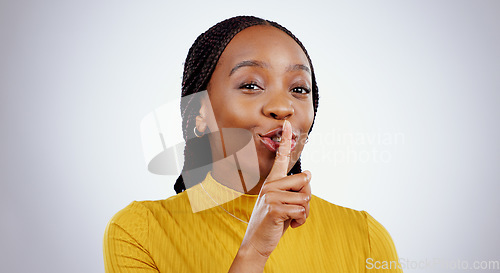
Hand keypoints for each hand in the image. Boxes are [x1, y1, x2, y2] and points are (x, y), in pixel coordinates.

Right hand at [229, 120, 311, 271]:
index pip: (280, 158)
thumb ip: (296, 190)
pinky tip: (289, 225)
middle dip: (306, 199)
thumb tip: (309, 175)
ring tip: (290, 218)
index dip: (285, 140)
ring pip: (305, 198)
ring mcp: (271, 196)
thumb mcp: (286, 203)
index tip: (287, 124)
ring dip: (304, 213)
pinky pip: (301, 211)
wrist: (257, 242)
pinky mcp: (274, 208)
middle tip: (294, 210)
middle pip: (304, 181)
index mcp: (272, 181)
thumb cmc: (274, 222)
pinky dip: (300, 221)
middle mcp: (270, 185)